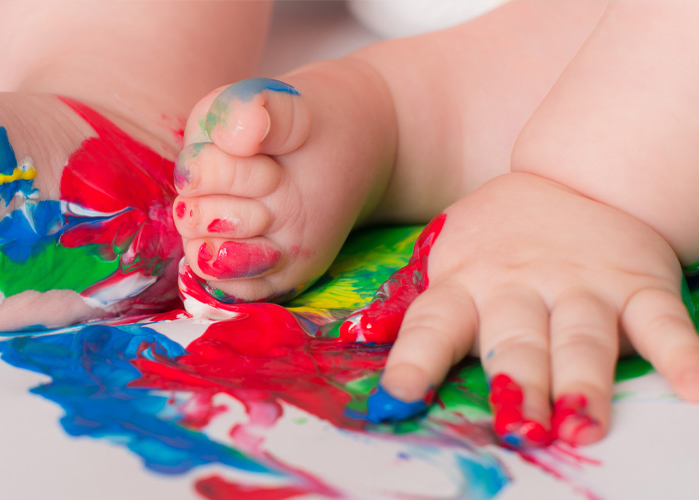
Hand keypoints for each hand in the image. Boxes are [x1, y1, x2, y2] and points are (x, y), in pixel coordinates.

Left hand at [378, 173, 698, 445]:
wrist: (573, 177)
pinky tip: (692, 390)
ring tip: (582, 424)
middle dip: (517, 382)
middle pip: (516, 340)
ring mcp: (582, 284)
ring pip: (582, 335)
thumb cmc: (497, 239)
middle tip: (519, 428)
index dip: (413, 363)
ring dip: (583, 381)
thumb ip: (420, 306)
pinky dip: (682, 356)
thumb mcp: (446, 258)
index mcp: (464, 283)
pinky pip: (663, 323)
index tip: (397, 402)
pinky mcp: (638, 284)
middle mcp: (519, 285)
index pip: (432, 326)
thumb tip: (358, 340)